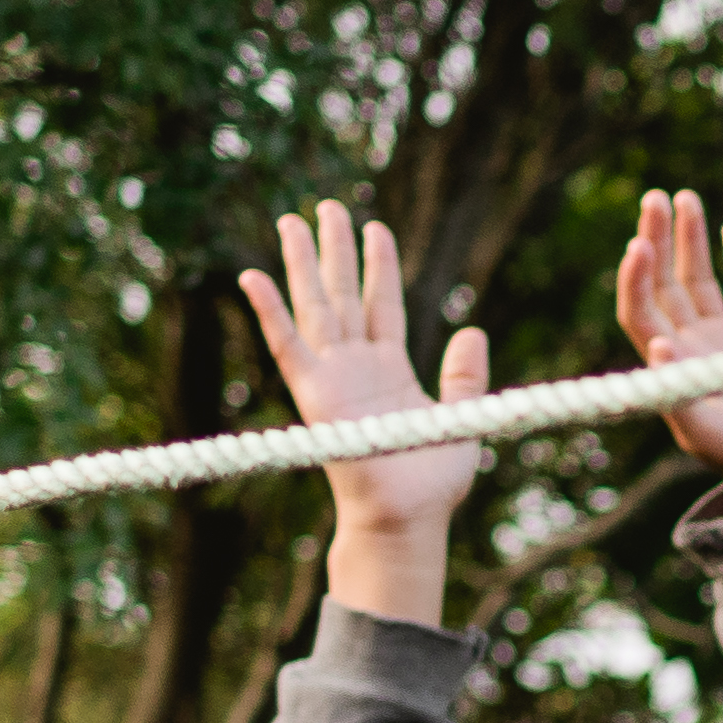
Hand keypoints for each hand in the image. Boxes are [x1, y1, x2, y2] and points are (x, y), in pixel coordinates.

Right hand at [233, 196, 481, 630]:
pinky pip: (286, 344)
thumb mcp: (462, 418)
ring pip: (315, 306)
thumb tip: (472, 329)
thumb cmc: (431, 480)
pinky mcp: (313, 393)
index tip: (375, 226)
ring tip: (290, 218)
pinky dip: (269, 310)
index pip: (384, 303)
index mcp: (391, 369)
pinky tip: (251, 275)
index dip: (380, 265)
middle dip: (335, 249)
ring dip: (302, 263)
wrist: (407, 516)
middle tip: (325, 205)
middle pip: (344, 293)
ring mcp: (332, 376)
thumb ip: (464, 376)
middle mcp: (357, 366)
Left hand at [612, 187, 722, 524]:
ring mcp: (721, 340)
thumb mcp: (709, 433)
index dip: (635, 279)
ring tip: (683, 197)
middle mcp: (688, 347)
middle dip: (657, 241)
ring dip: (689, 241)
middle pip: (662, 285)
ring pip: (698, 280)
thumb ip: (682, 394)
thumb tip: (657, 346)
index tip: (640, 245)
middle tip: (653, 197)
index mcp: (669, 368)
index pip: (640, 311)